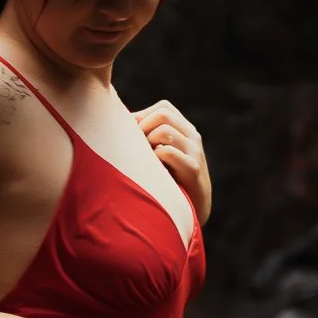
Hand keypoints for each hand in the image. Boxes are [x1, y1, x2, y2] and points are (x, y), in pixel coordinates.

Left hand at [132, 99, 211, 226]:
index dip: (143, 116)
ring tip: (147, 160)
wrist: (195, 210)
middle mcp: (192, 137)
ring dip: (148, 144)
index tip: (133, 134)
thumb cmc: (171, 181)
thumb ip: (150, 138)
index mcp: (186, 130)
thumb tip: (122, 123)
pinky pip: (167, 152)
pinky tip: (154, 171)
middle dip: (144, 128)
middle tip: (137, 147)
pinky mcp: (193, 169)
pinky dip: (155, 158)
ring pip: (164, 131)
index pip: (164, 107)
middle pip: (163, 114)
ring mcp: (194, 152)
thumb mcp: (163, 154)